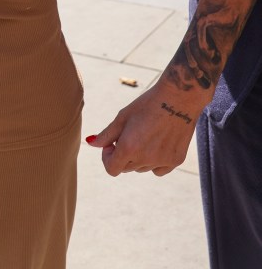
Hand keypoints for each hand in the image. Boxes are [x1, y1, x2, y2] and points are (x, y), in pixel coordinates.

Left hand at [86, 77, 202, 176]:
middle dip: (122, 155)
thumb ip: (106, 134)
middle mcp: (145, 159)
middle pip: (126, 168)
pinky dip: (154, 162)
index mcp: (129, 148)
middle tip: (128, 134)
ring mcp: (162, 161)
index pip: (111, 169)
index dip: (107, 157)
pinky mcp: (176, 161)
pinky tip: (157, 143)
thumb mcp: (123, 116)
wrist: (178, 98)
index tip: (112, 143)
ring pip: (142, 168)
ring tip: (145, 134)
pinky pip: (158, 170)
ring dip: (138, 158)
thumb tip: (91, 144)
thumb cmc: (147, 104)